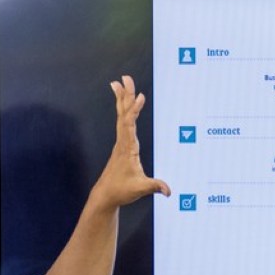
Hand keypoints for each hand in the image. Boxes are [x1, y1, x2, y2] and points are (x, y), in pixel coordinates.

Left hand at [87, 75, 171, 209]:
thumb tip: (169, 191)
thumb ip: (155, 186)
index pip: (130, 125)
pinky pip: (122, 123)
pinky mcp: (121, 145)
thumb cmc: (121, 190)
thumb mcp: (140, 189)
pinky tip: (124, 104)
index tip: (140, 96)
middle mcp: (122, 142)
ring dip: (121, 99)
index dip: (135, 110)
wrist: (105, 195)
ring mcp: (120, 143)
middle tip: (125, 78)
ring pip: (121, 116)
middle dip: (126, 96)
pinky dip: (124, 111)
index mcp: (127, 148)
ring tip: (118, 83)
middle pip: (124, 114)